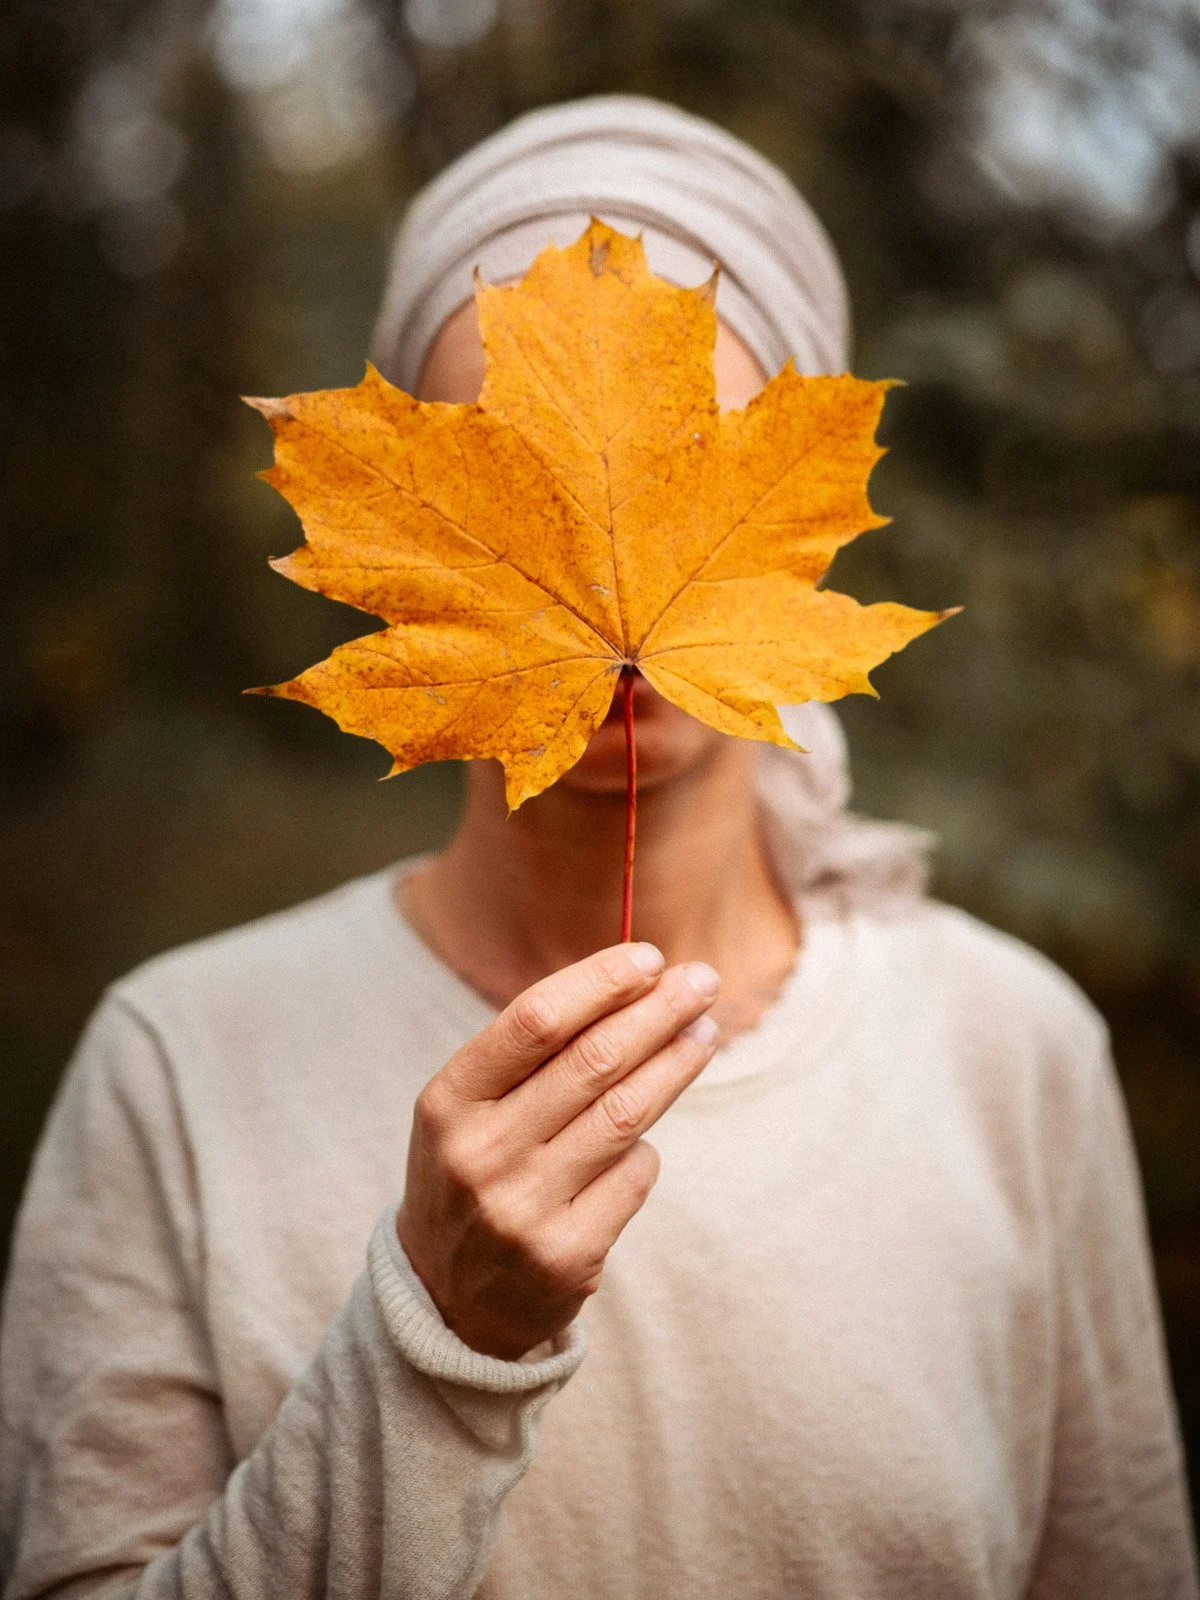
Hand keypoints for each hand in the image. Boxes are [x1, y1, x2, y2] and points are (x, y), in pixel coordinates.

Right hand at [396, 943, 719, 1358]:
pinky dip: (647, 1148)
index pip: (536, 1020)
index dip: (601, 982)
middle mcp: (481, 1153)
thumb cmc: (474, 1170)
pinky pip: (635, 1175)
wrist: (444, 1299)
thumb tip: (636, 981)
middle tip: (703, 982)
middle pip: (594, 1061)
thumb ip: (533, 1053)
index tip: (650, 958)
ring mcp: (523, 1209)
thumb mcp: (470, 1109)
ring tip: (706, 1034)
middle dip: (659, 1012)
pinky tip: (648, 1133)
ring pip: (627, 1114)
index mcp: (448, 1101)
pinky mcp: (567, 1256)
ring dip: (676, 1064)